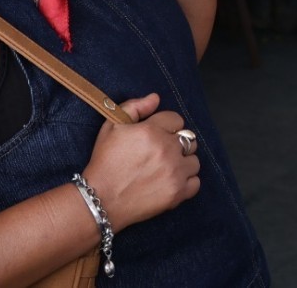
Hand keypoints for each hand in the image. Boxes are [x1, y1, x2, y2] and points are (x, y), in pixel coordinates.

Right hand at [81, 93, 200, 231]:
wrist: (101, 199)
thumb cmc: (105, 162)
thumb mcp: (111, 127)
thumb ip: (134, 107)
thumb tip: (155, 98)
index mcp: (152, 131)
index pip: (176, 120)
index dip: (167, 127)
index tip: (157, 136)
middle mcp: (167, 150)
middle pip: (189, 139)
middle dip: (177, 144)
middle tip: (161, 153)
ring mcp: (174, 172)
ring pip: (194, 161)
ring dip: (183, 163)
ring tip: (166, 168)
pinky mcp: (177, 193)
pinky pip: (195, 182)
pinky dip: (187, 182)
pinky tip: (172, 182)